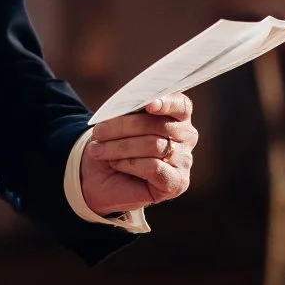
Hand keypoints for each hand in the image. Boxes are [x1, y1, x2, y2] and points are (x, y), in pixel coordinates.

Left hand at [79, 95, 196, 216]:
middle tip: (98, 132)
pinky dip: (130, 164)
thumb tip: (138, 105)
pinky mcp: (177, 182)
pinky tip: (115, 163)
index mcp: (176, 115)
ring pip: (154, 146)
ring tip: (98, 150)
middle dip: (123, 127)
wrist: (100, 178)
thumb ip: (131, 111)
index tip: (149, 104)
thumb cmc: (112, 143)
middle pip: (159, 125)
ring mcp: (184, 160)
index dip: (166, 102)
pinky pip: (154, 168)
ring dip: (120, 147)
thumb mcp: (117, 122)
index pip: (180, 105)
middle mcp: (186, 136)